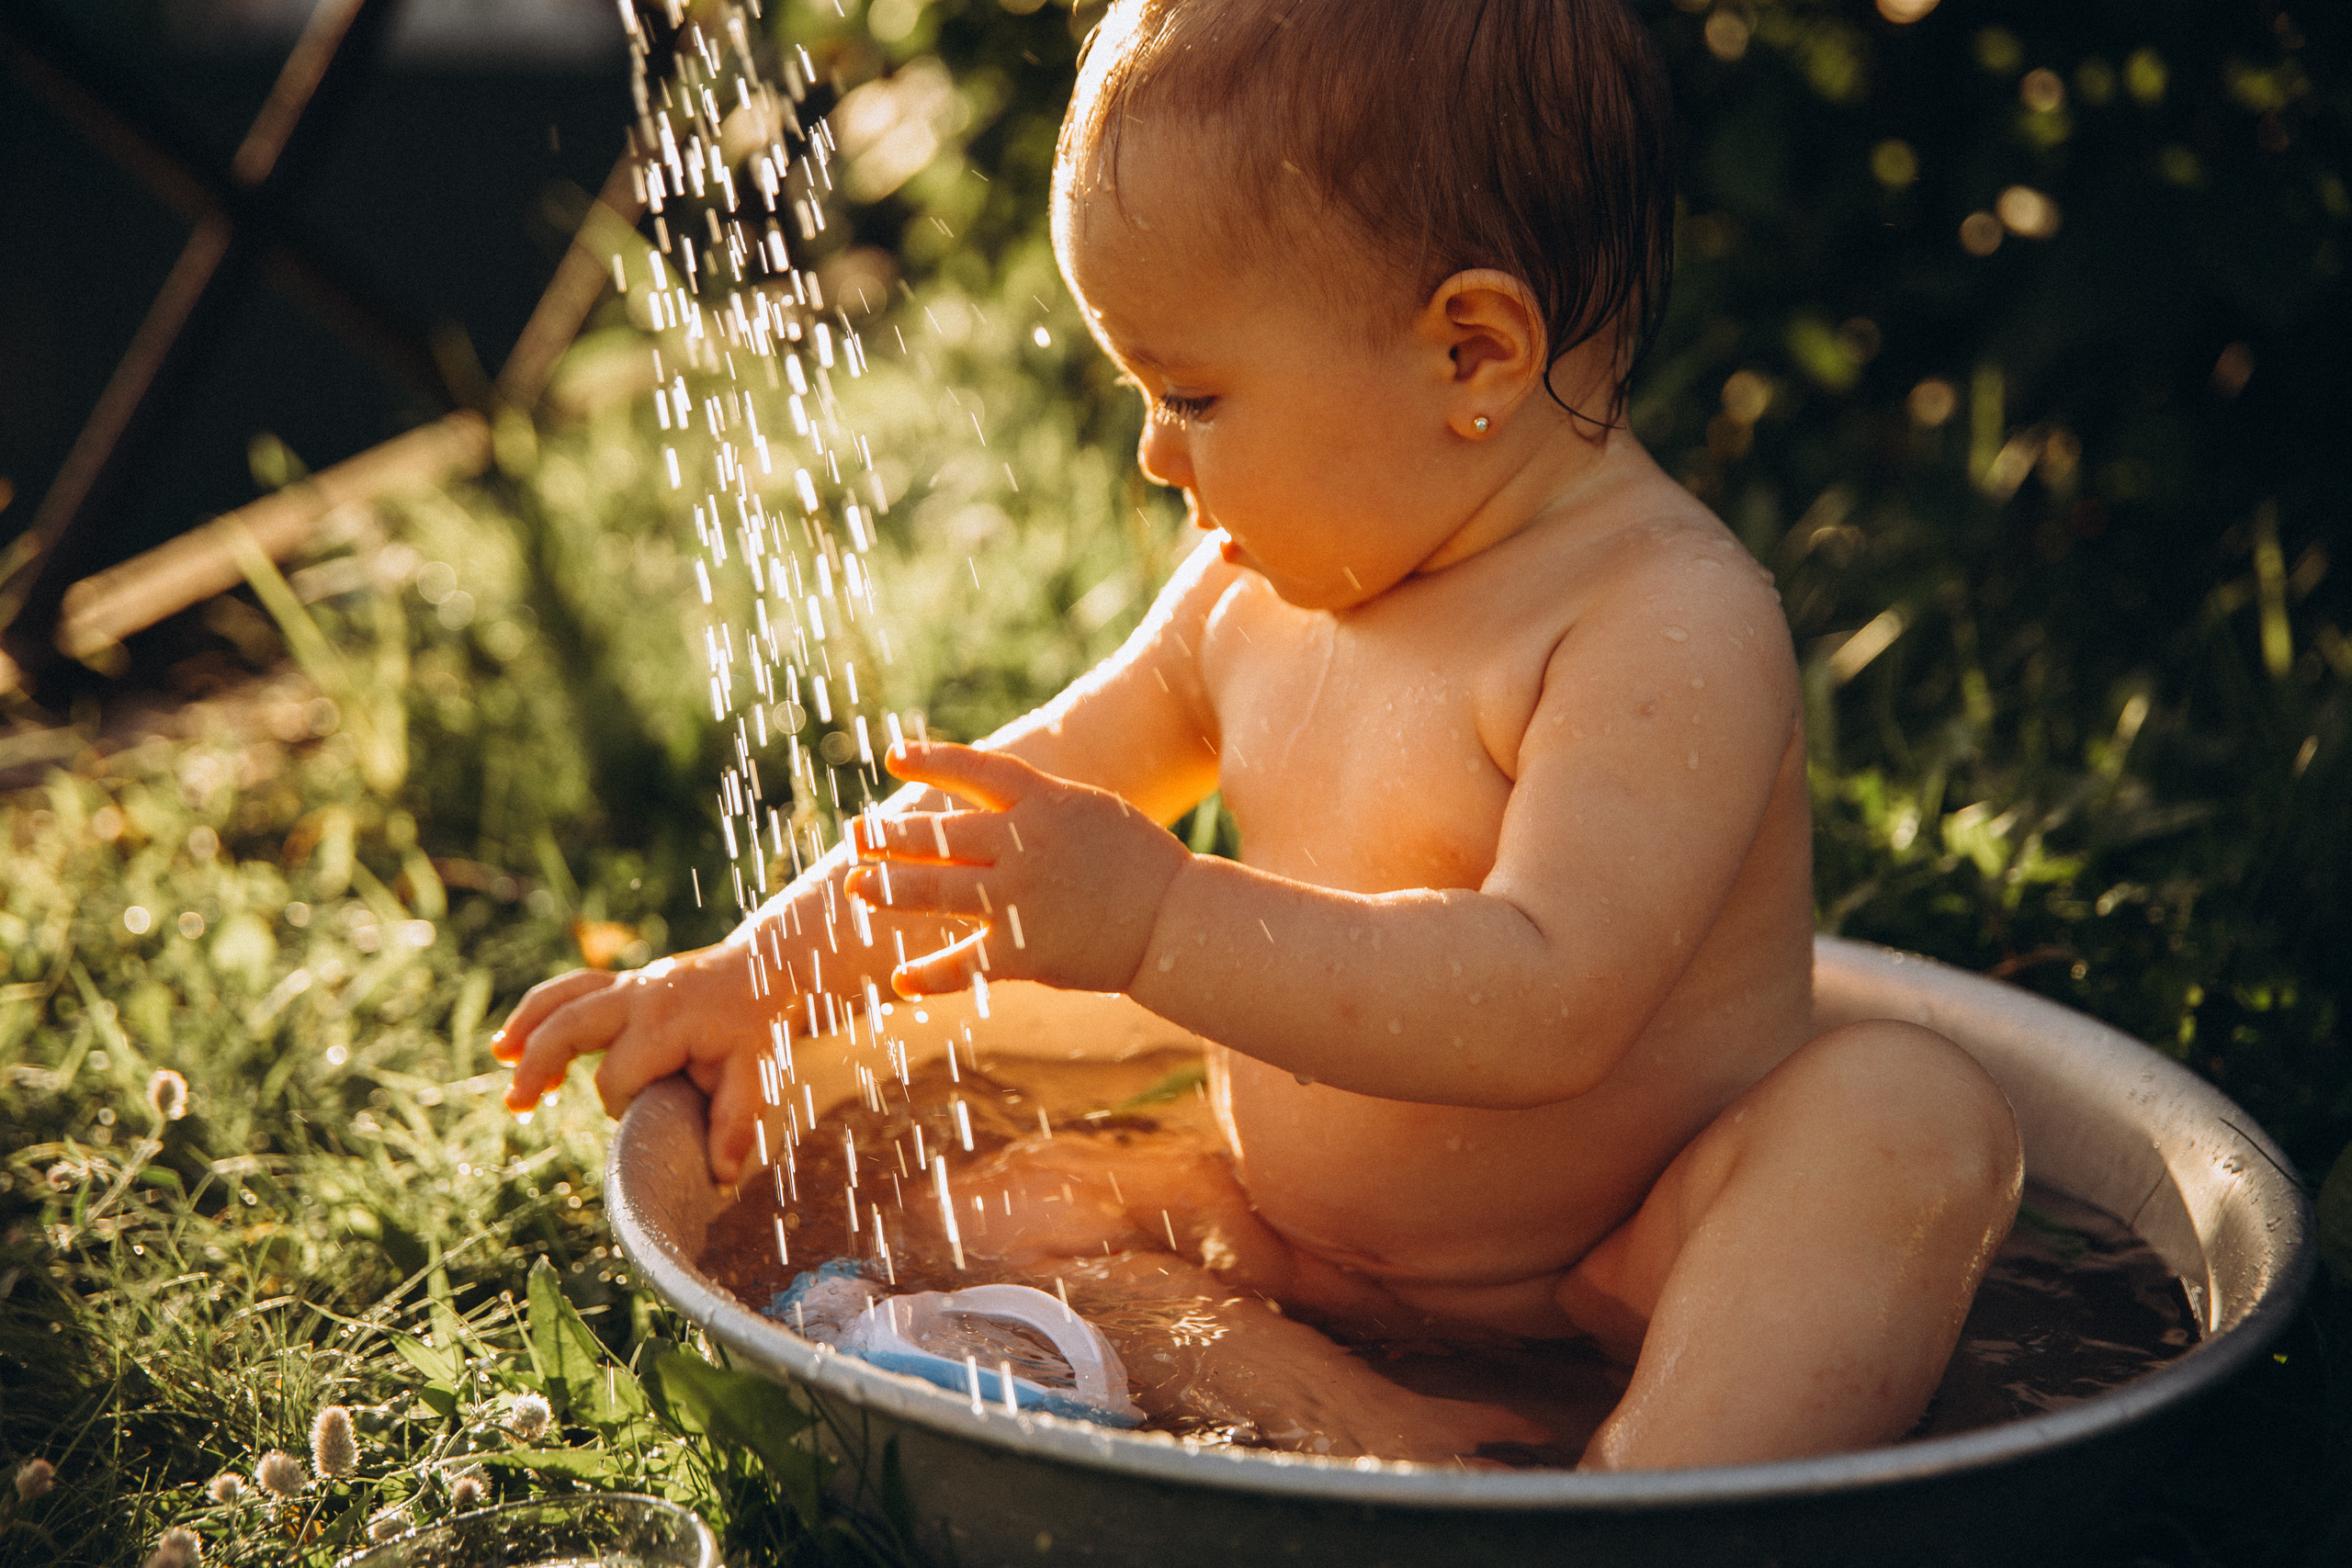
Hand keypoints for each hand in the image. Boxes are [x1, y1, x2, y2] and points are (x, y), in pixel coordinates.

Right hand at [492, 945, 769, 1181]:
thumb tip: (721, 1177)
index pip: (620, 1072)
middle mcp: (640, 996)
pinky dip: (539, 1012)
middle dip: (539, 1063)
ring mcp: (629, 985)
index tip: (639, 1115)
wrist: (764, 972)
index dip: (621, 1102)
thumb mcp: (757, 1075)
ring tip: (500, 1058)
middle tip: (518, 1106)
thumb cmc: (757, 1028)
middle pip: (571, 1024)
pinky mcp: (622, 984)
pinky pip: (569, 990)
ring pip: (563, 997)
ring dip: (528, 1027)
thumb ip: (736, 1123)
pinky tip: (513, 1042)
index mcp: (669, 1021)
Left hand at [848, 741, 1190, 998]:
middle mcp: (1023, 845)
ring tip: (857, 886)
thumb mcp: (1089, 811)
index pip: (973, 770)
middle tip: (858, 836)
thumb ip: (1034, 804)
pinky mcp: (1023, 953)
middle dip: (890, 835)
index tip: (893, 756)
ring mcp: (1019, 899)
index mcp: (1043, 802)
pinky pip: (963, 965)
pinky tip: (900, 981)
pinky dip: (929, 976)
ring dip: (889, 888)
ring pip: (935, 891)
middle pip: (938, 834)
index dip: (931, 760)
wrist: (1176, 920)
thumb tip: (979, 795)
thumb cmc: (1135, 861)